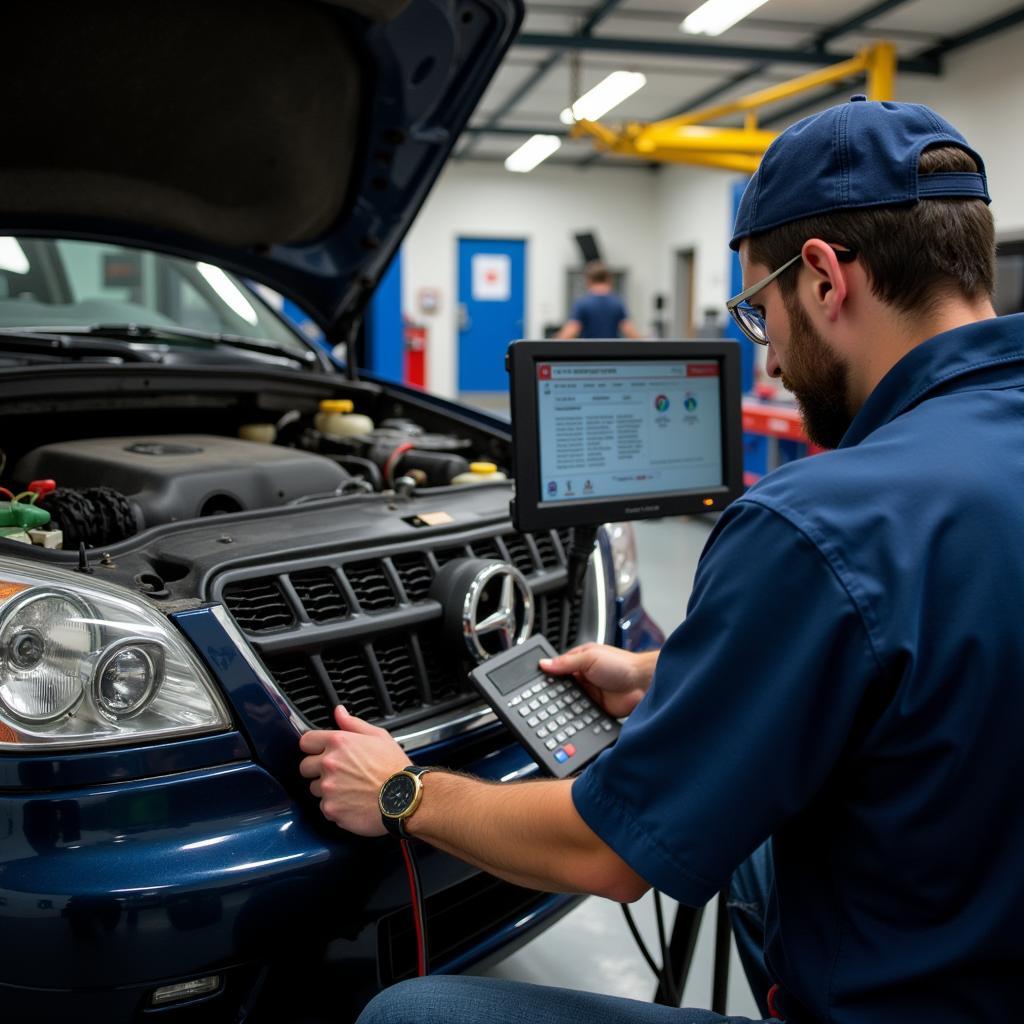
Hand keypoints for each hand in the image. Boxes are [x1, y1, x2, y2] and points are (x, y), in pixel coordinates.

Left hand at [298, 705, 408, 835]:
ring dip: (327, 789)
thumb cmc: (395, 768)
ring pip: (315, 789)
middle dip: (317, 770)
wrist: (406, 798)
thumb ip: (353, 723)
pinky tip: (353, 802)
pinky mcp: (331, 809)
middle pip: (305, 767)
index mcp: (339, 742)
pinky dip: (336, 807)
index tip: (319, 752)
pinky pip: (325, 807)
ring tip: (350, 789)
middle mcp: (329, 764)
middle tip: (338, 773)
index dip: (313, 747)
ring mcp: (328, 788)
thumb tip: (339, 712)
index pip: (306, 741)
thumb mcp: (378, 736)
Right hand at [539, 643, 654, 718]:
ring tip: (552, 712)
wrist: (644, 684)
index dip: (546, 676)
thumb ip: (567, 662)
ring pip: (568, 703)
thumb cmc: (623, 664)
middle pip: (560, 689)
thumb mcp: (590, 657)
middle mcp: (583, 678)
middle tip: (540, 701)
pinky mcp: (595, 710)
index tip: (532, 685)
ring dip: (564, 707)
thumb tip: (544, 664)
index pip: (556, 670)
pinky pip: (580, 715)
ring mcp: (589, 695)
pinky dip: (575, 718)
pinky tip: (568, 719)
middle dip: (552, 695)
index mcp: (579, 662)